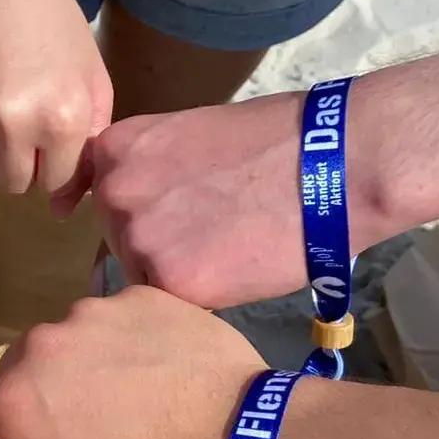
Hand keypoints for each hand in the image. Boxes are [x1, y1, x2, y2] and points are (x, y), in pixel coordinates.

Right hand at [0, 0, 110, 200]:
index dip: (54, 165)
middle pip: (14, 183)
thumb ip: (90, 142)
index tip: (49, 143)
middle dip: (20, 160)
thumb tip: (64, 209)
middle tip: (18, 120)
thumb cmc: (50, 22)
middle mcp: (13, 125)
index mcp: (63, 119)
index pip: (57, 186)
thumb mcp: (90, 77)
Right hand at [0, 286, 266, 438]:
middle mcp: (40, 342)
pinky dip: (133, 343)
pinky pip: (120, 320)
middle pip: (23, 368)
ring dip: (89, 366)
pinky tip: (163, 376)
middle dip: (46, 395)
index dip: (12, 436)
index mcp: (10, 398)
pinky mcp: (142, 297)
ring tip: (137, 402)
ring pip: (72, 340)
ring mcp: (94, 312)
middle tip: (96, 430)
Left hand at [91, 94, 363, 308]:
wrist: (334, 164)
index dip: (143, 211)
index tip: (176, 212)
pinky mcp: (170, 280)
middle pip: (117, 238)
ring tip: (227, 249)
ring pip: (141, 274)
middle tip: (210, 233)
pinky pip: (170, 302)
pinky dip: (200, 296)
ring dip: (176, 272)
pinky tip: (233, 270)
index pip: (104, 199)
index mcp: (114, 150)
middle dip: (156, 243)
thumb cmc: (276, 141)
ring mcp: (137, 238)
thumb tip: (139, 207)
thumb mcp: (186, 136)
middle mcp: (113, 193)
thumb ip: (150, 170)